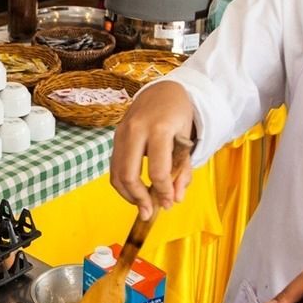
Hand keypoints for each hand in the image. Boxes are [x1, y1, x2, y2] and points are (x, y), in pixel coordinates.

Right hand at [109, 83, 194, 219]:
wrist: (164, 90)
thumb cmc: (179, 115)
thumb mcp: (188, 141)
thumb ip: (183, 171)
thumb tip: (175, 199)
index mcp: (159, 129)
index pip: (157, 170)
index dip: (163, 192)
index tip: (168, 203)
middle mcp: (136, 130)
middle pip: (129, 174)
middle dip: (139, 198)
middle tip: (149, 212)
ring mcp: (122, 132)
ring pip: (117, 173)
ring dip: (128, 194)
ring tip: (142, 205)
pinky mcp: (115, 136)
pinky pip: (114, 166)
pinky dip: (123, 182)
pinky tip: (135, 191)